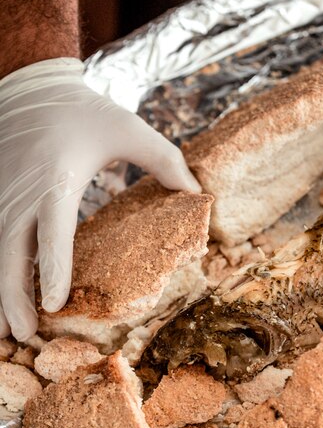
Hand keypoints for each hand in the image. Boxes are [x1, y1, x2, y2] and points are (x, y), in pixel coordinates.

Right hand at [0, 58, 200, 340]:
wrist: (31, 93)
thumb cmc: (85, 113)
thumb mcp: (129, 127)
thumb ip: (166, 159)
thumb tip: (198, 194)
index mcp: (57, 179)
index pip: (53, 231)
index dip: (53, 269)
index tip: (55, 303)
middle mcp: (24, 194)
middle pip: (12, 254)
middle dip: (15, 298)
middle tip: (26, 335)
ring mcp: (4, 198)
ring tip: (7, 334)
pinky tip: (3, 300)